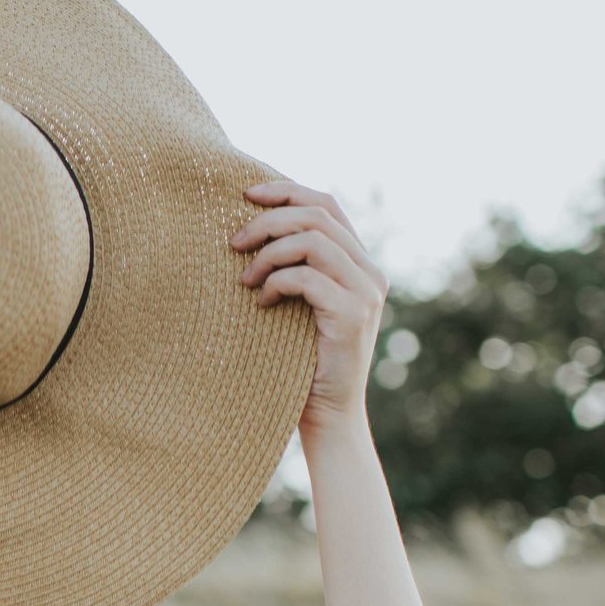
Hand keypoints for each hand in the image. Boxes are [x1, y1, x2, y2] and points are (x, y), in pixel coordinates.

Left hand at [230, 178, 387, 439]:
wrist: (327, 415)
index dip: (286, 190)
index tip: (245, 194)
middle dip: (269, 220)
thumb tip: (252, 226)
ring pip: (312, 240)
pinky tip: (261, 302)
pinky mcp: (353, 315)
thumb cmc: (302, 360)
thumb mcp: (299, 303)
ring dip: (269, 252)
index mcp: (359, 262)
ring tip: (244, 277)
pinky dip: (276, 283)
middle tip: (233, 241)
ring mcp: (366, 292)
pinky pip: (307, 278)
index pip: (327, 204)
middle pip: (317, 215)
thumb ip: (294, 266)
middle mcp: (370, 272)